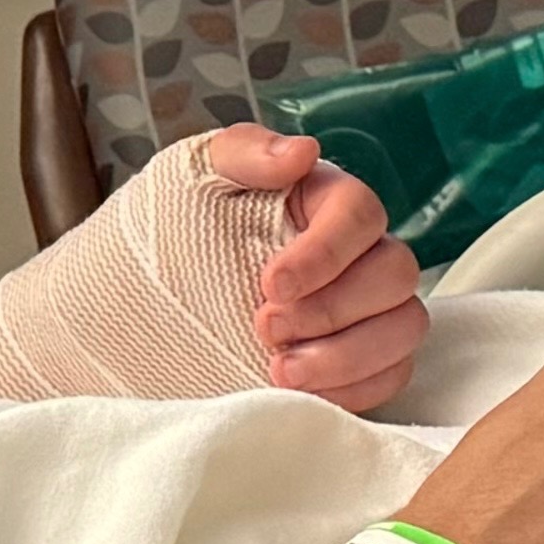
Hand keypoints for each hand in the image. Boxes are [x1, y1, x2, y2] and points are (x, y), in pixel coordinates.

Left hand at [198, 125, 424, 411]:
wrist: (140, 304)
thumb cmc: (171, 229)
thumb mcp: (193, 176)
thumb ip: (246, 154)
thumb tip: (302, 151)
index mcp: (324, 200)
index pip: (360, 214)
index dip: (326, 253)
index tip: (271, 285)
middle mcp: (357, 254)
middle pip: (395, 273)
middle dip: (332, 309)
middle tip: (264, 328)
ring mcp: (362, 311)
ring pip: (402, 328)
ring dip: (347, 356)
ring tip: (280, 372)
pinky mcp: (355, 363)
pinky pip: (390, 377)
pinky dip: (352, 390)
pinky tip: (299, 392)